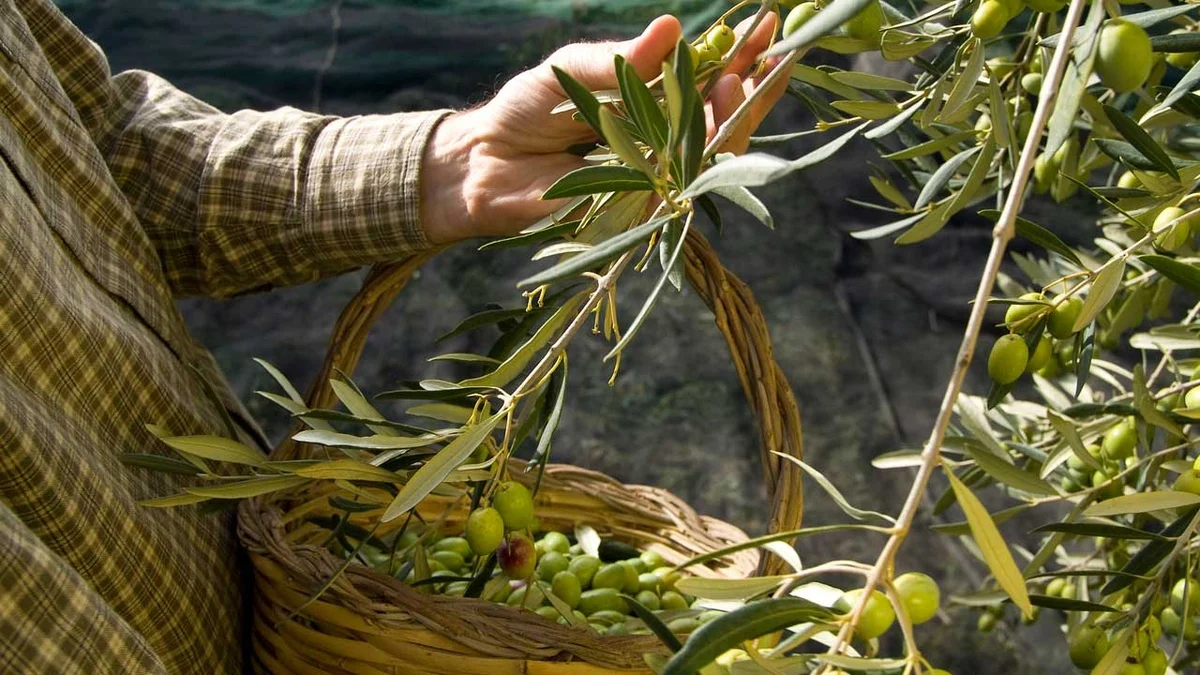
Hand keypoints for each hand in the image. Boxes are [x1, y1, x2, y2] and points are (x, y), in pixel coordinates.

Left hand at [420, 13, 788, 245]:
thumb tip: (671, 28)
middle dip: (746, 90)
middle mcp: (662, 138)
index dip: (742, 54)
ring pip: (713, 157)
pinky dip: (699, 165)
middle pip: (724, 118)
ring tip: (731, 88)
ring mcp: (654, 176)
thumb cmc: (524, 110)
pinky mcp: (639, 211)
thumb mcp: (569, 69)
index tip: (769, 25)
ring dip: (730, 121)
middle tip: (751, 65)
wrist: (483, 164)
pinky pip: (680, 192)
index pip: (709, 76)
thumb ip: (619, 59)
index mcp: (652, 100)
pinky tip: (707, 139)